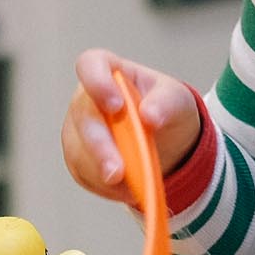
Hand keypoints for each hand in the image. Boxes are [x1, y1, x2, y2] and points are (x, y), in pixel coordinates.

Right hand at [61, 50, 199, 205]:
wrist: (168, 142)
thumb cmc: (166, 110)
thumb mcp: (177, 100)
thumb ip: (165, 103)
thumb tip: (149, 116)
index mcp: (109, 72)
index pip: (91, 65)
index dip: (97, 83)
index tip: (115, 106)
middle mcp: (86, 98)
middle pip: (82, 118)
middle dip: (100, 148)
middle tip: (118, 172)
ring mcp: (78, 129)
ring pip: (78, 151)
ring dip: (103, 173)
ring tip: (134, 187)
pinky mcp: (78, 157)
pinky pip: (82, 173)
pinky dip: (104, 186)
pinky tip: (125, 189)